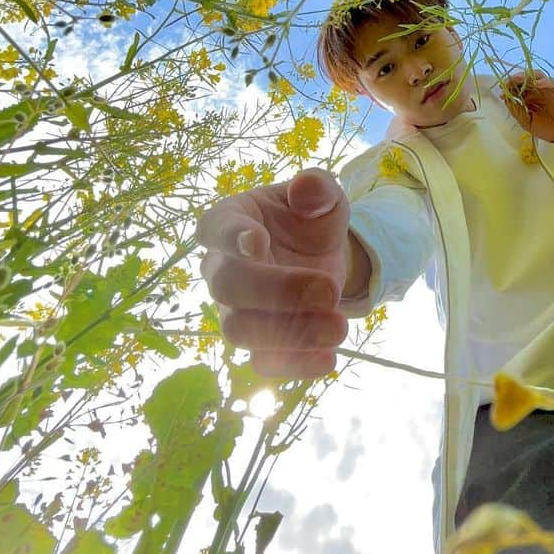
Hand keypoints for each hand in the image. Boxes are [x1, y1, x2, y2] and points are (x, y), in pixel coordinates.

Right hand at [196, 168, 350, 378]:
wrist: (320, 256)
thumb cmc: (310, 219)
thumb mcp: (324, 196)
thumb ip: (318, 187)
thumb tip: (307, 188)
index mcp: (229, 222)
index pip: (215, 229)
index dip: (231, 237)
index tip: (258, 240)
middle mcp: (221, 268)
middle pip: (227, 286)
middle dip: (277, 291)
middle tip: (328, 289)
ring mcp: (234, 309)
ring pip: (238, 330)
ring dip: (289, 333)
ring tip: (338, 326)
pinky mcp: (257, 343)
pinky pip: (262, 363)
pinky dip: (294, 366)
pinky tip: (329, 359)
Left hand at [499, 71, 553, 142]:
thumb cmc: (548, 130)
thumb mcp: (527, 122)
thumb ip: (517, 111)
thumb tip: (505, 98)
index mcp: (532, 97)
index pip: (519, 87)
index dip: (510, 87)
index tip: (502, 91)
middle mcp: (541, 91)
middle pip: (527, 79)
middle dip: (516, 79)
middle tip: (507, 83)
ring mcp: (551, 90)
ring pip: (539, 77)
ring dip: (528, 77)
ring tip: (518, 79)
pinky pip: (553, 83)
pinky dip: (544, 82)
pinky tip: (536, 83)